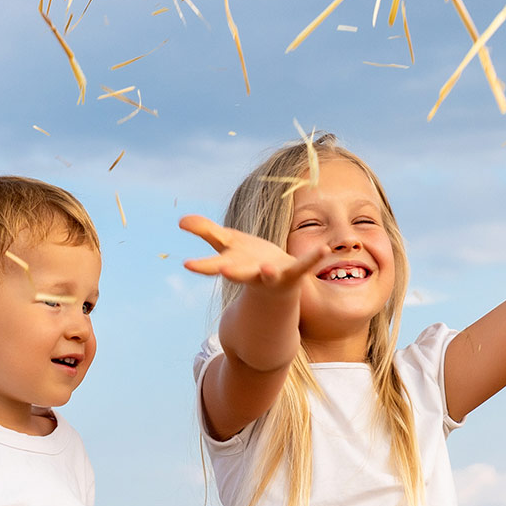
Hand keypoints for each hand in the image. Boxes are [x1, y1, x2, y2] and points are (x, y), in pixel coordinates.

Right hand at [179, 214, 329, 287]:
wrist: (277, 286)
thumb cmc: (248, 262)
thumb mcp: (227, 244)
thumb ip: (206, 231)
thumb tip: (180, 219)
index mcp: (233, 266)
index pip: (214, 266)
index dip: (202, 266)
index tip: (187, 264)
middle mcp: (251, 274)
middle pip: (240, 274)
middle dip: (232, 272)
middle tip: (224, 272)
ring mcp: (272, 276)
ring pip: (269, 276)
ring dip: (268, 274)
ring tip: (268, 270)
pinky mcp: (293, 273)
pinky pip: (304, 266)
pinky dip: (313, 258)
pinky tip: (325, 250)